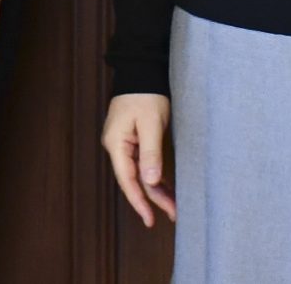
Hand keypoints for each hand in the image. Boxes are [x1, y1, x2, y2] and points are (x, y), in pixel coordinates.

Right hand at [101, 93, 177, 226]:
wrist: (142, 71)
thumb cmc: (146, 95)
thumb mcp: (151, 123)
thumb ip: (151, 152)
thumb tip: (151, 181)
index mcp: (116, 143)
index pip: (127, 179)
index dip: (139, 201)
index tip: (150, 219)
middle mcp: (117, 146)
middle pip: (134, 179)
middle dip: (153, 199)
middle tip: (173, 215)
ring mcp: (125, 144)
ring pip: (140, 173)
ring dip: (157, 190)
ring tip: (174, 207)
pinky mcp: (135, 140)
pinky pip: (144, 164)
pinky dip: (156, 177)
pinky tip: (167, 189)